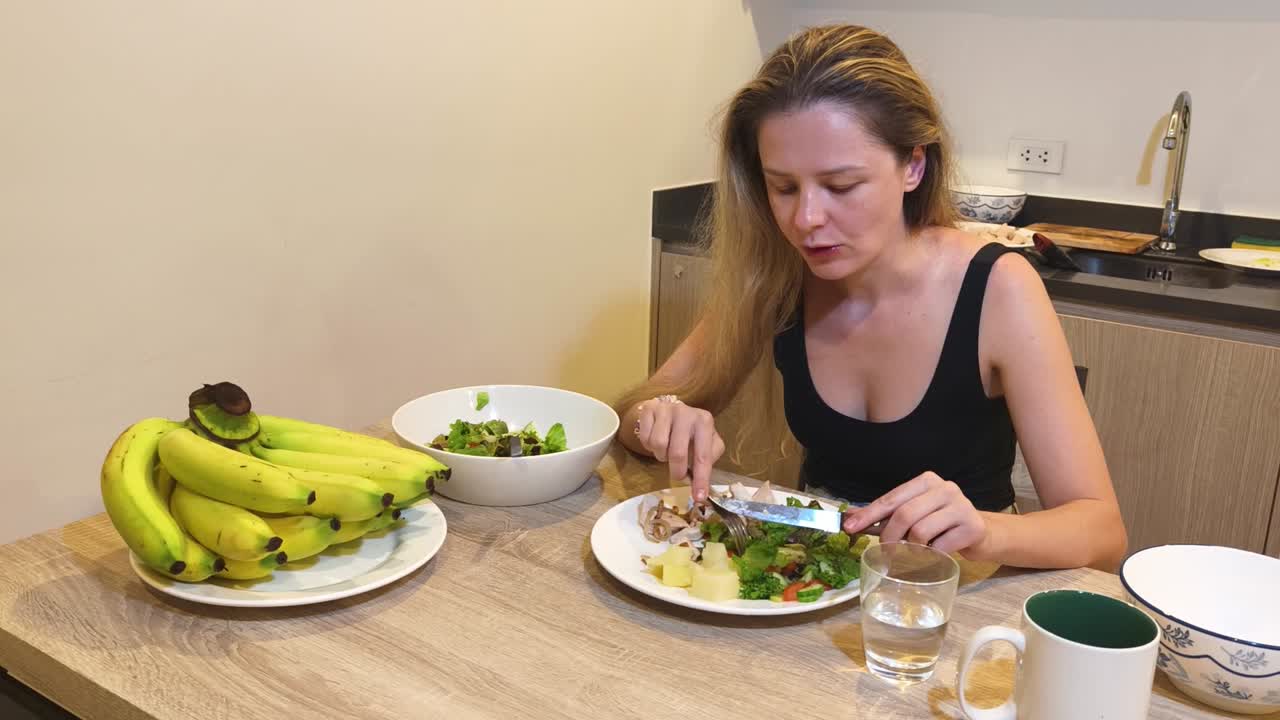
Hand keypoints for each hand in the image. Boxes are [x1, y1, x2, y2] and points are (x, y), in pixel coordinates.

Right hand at [634, 395, 724, 501]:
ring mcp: (666, 409)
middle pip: (677, 453)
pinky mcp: (649, 410)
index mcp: (704, 421)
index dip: (701, 479)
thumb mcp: (707, 441)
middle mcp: (686, 412)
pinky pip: (645, 438)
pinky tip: (656, 442)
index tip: (698, 498)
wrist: (670, 409)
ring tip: (667, 451)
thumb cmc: (690, 431)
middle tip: (678, 474)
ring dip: (661, 456)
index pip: (703, 456)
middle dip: (677, 471)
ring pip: (658, 445)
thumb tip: (700, 481)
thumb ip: (709, 459)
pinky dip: (649, 447)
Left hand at [842, 472, 991, 555]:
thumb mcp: (913, 513)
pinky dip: (932, 554)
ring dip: (913, 547)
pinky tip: (937, 551)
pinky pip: (939, 547)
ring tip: (919, 549)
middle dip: (889, 537)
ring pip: (921, 532)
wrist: (980, 533)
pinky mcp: (972, 527)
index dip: (868, 515)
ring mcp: (961, 506)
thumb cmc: (940, 523)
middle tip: (886, 552)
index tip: (849, 528)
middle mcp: (944, 488)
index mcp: (926, 481)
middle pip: (904, 515)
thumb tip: (850, 517)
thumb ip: (884, 515)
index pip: (891, 498)